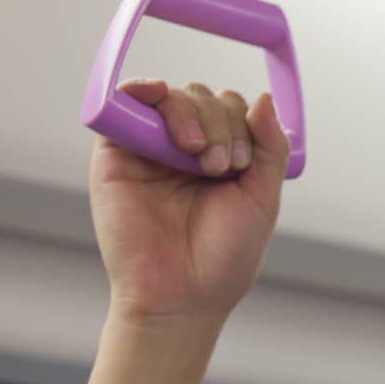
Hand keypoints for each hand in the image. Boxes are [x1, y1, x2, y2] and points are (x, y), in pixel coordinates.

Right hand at [89, 79, 291, 328]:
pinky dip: (140, 89)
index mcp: (222, 155)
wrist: (181, 294)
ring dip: (190, 113)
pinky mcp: (115, 154)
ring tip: (197, 155)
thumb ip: (270, 147)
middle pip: (203, 96)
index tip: (242, 166)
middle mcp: (185, 148)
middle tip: (220, 167)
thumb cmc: (224, 255)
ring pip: (170, 96)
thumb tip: (265, 97)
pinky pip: (122, 103)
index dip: (243, 123)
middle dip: (220, 123)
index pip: (233, 108)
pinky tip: (155, 95)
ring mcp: (150, 149)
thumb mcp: (263, 198)